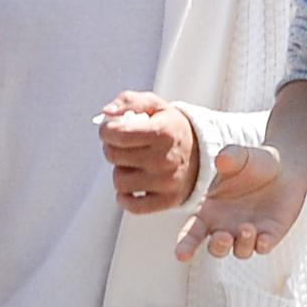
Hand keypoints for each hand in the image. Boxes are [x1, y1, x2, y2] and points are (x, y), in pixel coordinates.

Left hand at [97, 92, 200, 213]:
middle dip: (112, 148)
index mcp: (163, 132)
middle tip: (122, 146)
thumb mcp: (154, 105)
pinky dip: (125, 197)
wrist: (199, 152)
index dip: (107, 131)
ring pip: (119, 181)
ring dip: (120, 171)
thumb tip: (106, 112)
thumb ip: (128, 101)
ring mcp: (167, 183)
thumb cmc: (169, 127)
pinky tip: (133, 184)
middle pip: (114, 156)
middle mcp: (166, 159)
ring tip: (132, 164)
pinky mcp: (167, 201)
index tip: (111, 130)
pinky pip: (132, 206)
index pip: (118, 134)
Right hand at [175, 144, 306, 260]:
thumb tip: (221, 159)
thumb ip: (229, 157)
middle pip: (216, 248)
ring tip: (247, 228)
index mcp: (209, 212)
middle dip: (218, 246)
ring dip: (242, 244)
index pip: (192, 233)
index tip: (181, 255)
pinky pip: (263, 247)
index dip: (185, 245)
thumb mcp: (240, 156)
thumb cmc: (253, 163)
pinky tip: (263, 239)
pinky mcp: (270, 235)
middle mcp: (226, 227)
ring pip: (241, 251)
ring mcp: (248, 234)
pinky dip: (262, 245)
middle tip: (223, 236)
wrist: (285, 167)